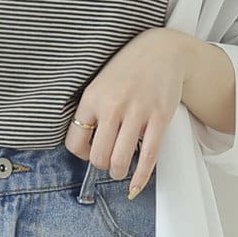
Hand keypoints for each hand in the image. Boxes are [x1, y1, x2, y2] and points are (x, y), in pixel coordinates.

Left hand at [65, 28, 186, 196]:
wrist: (161, 50)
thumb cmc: (128, 71)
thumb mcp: (100, 85)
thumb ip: (91, 112)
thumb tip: (85, 147)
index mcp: (92, 99)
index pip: (75, 142)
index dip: (81, 154)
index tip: (89, 152)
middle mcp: (112, 106)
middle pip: (98, 156)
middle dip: (103, 166)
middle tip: (108, 163)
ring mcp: (137, 112)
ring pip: (121, 160)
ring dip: (119, 172)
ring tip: (120, 169)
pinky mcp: (160, 117)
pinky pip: (149, 156)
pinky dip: (141, 177)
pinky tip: (136, 185)